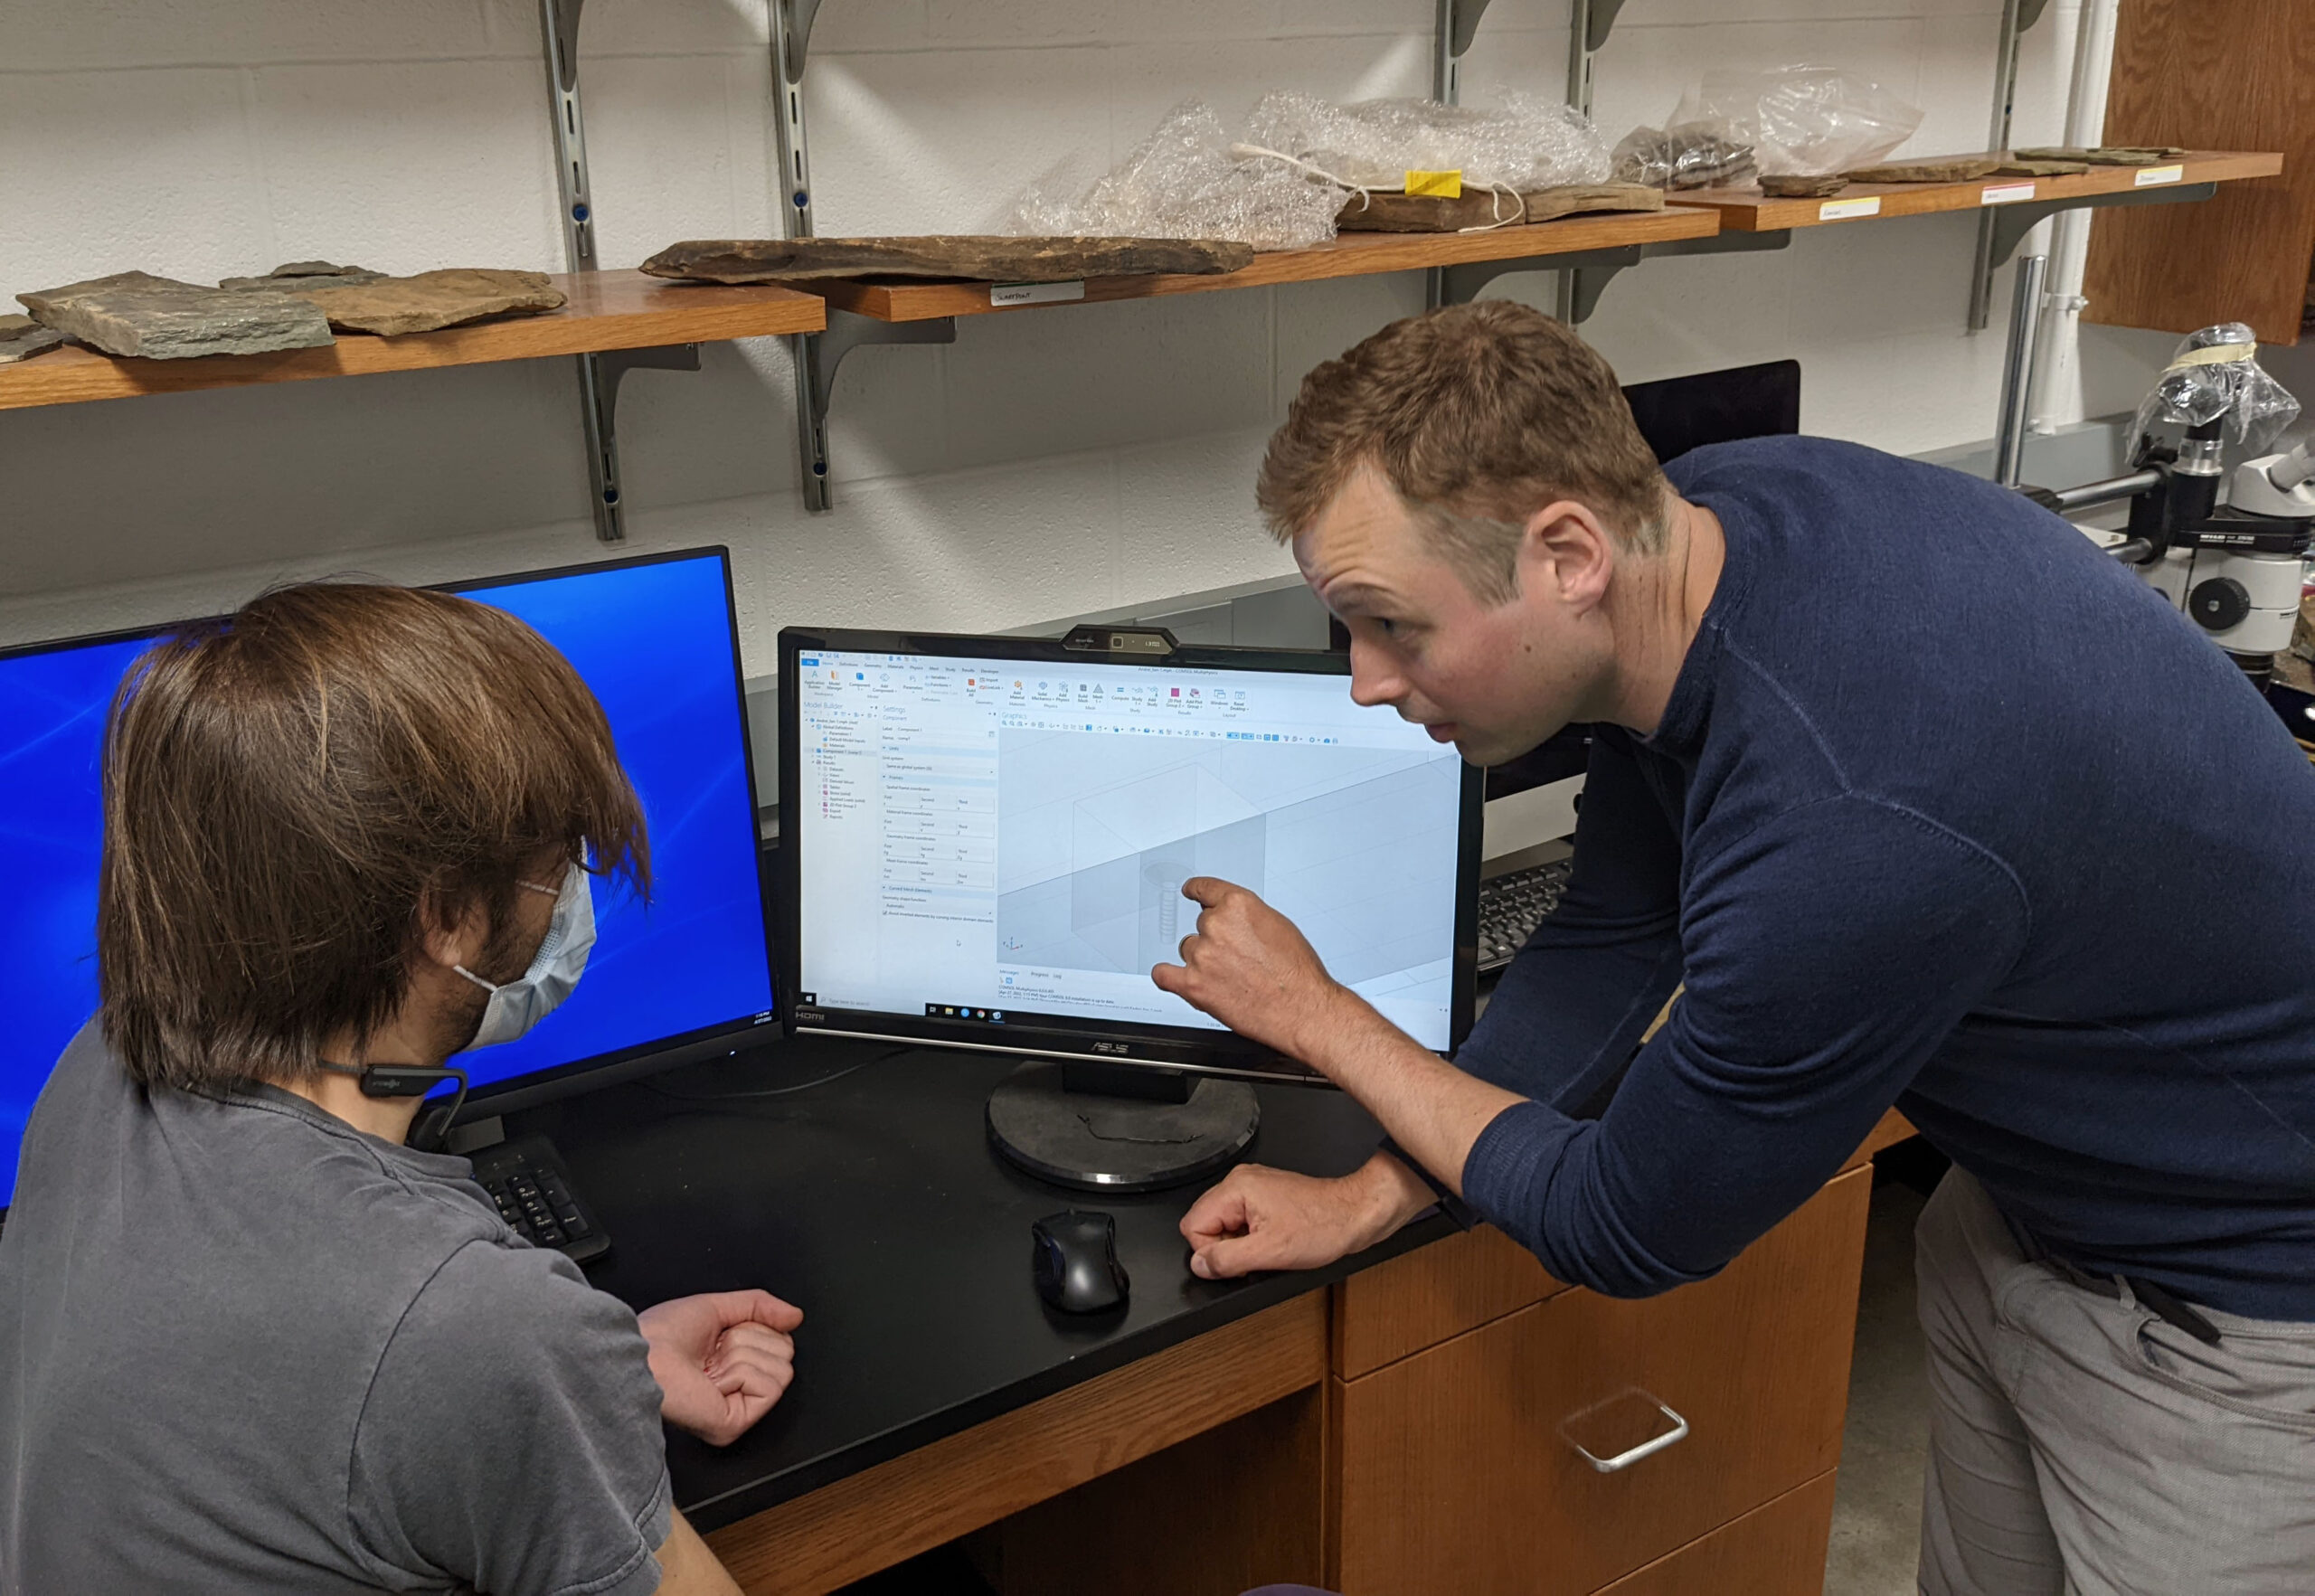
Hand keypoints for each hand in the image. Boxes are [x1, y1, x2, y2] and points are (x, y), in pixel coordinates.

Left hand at [636, 1289, 802, 1446]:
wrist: (643, 1355)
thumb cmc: (661, 1336)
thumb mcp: (717, 1306)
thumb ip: (760, 1305)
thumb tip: (795, 1315)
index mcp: (733, 1360)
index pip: (778, 1339)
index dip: (754, 1327)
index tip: (723, 1335)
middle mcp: (739, 1386)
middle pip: (786, 1352)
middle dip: (750, 1340)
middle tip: (715, 1353)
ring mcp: (739, 1407)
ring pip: (782, 1367)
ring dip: (742, 1357)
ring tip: (712, 1369)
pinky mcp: (737, 1422)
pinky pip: (771, 1386)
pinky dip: (741, 1374)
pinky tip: (714, 1384)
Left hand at [1150, 878, 1346, 1058]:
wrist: (1301, 1009)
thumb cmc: (1298, 973)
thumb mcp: (1279, 927)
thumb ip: (1249, 918)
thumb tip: (1237, 924)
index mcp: (1238, 905)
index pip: (1205, 889)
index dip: (1196, 890)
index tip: (1191, 891)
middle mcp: (1216, 926)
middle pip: (1201, 925)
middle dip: (1216, 939)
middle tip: (1238, 958)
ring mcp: (1202, 955)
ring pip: (1189, 950)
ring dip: (1202, 960)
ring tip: (1229, 976)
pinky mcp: (1193, 985)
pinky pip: (1163, 975)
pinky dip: (1168, 976)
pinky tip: (1174, 976)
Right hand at [1180, 1152, 1433, 1279]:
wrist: (1356, 1214)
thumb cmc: (1324, 1226)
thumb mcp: (1270, 1252)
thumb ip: (1227, 1259)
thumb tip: (1199, 1265)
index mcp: (1236, 1188)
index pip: (1193, 1226)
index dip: (1212, 1251)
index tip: (1239, 1259)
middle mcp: (1241, 1182)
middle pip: (1206, 1225)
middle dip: (1227, 1248)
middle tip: (1258, 1253)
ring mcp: (1253, 1188)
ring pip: (1224, 1226)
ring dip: (1242, 1245)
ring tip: (1270, 1246)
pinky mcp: (1265, 1197)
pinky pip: (1242, 1223)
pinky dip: (1253, 1238)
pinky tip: (1275, 1240)